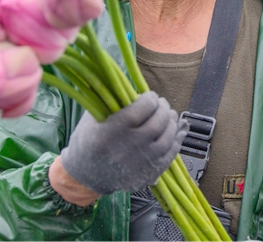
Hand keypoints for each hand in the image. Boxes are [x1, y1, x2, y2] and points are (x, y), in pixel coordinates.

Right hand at [58, 91, 187, 195]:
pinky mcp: (148, 175)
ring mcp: (139, 165)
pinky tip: (176, 129)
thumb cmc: (88, 142)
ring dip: (172, 123)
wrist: (85, 177)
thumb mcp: (92, 117)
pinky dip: (176, 139)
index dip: (150, 99)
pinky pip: (170, 155)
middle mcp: (125, 149)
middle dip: (163, 109)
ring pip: (167, 139)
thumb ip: (110, 99)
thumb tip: (133, 84)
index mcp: (109, 132)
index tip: (150, 95)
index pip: (141, 110)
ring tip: (168, 115)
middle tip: (161, 103)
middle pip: (156, 124)